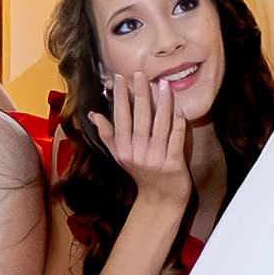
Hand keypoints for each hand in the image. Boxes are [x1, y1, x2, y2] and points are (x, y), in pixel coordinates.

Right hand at [102, 69, 199, 204]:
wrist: (161, 200)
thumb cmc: (142, 174)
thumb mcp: (121, 156)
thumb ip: (108, 135)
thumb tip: (93, 115)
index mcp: (123, 150)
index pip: (120, 118)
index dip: (120, 97)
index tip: (120, 78)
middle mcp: (137, 155)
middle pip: (139, 119)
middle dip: (139, 94)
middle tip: (140, 74)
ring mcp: (155, 160)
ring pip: (159, 126)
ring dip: (161, 104)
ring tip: (163, 84)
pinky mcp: (173, 166)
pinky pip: (176, 140)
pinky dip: (178, 124)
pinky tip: (179, 109)